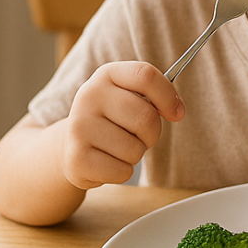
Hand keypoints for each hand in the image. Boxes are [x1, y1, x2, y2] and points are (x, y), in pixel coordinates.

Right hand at [61, 62, 183, 190]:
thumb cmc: (112, 120)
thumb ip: (156, 97)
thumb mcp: (130, 98)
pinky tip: (106, 162)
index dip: (168, 96)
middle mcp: (88, 96)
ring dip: (135, 154)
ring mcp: (79, 127)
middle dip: (152, 133)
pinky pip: (123, 171)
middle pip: (146, 116)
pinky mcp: (76, 159)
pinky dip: (122, 172)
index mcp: (106, 75)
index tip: (176, 113)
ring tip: (117, 147)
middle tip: (138, 135)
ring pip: (135, 149)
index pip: (145, 75)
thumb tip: (177, 110)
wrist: (70, 145)